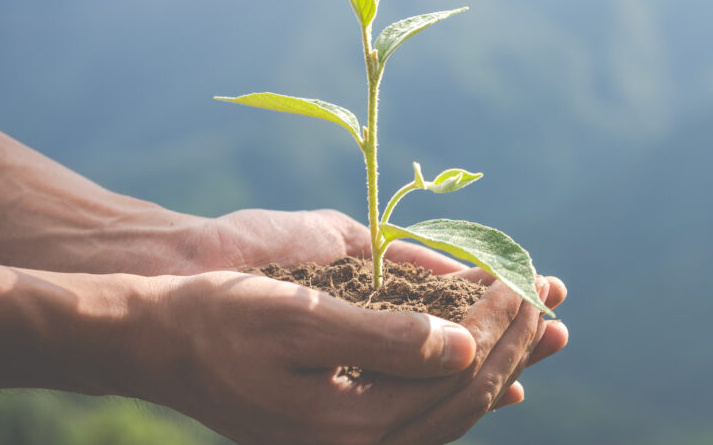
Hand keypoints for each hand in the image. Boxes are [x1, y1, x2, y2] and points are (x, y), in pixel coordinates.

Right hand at [138, 270, 553, 444]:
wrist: (160, 342)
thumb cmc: (222, 320)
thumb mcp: (301, 320)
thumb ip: (386, 338)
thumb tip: (466, 346)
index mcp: (352, 428)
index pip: (456, 380)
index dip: (500, 330)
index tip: (524, 282)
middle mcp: (361, 444)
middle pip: (465, 400)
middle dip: (516, 346)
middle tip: (552, 299)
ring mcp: (355, 439)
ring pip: (453, 408)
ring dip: (504, 364)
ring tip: (548, 328)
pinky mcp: (347, 424)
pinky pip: (426, 412)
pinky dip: (466, 387)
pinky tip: (499, 376)